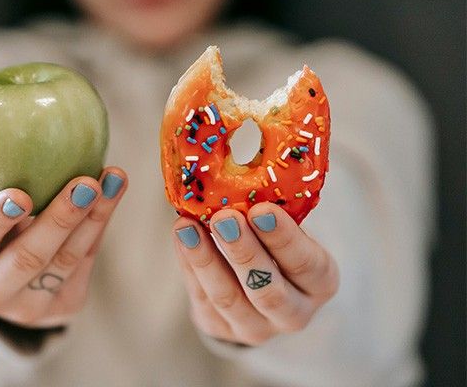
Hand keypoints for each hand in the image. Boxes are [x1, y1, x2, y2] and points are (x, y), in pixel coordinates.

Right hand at [0, 167, 126, 327]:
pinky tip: (112, 194)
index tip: (20, 194)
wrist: (1, 277)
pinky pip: (86, 262)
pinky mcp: (63, 308)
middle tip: (85, 183)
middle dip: (60, 219)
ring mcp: (27, 309)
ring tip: (113, 179)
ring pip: (65, 261)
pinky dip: (99, 224)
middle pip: (27, 258)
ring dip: (93, 217)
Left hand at [172, 202, 338, 345]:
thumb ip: (273, 211)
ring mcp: (256, 328)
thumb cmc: (276, 244)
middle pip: (268, 290)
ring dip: (205, 259)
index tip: (262, 209)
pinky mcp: (220, 330)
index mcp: (320, 282)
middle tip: (224, 217)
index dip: (284, 238)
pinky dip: (189, 264)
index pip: (307, 264)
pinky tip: (181, 236)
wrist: (259, 287)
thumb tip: (244, 173)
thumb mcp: (287, 229)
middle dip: (244, 252)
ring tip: (187, 226)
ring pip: (228, 298)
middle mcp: (294, 313)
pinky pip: (202, 298)